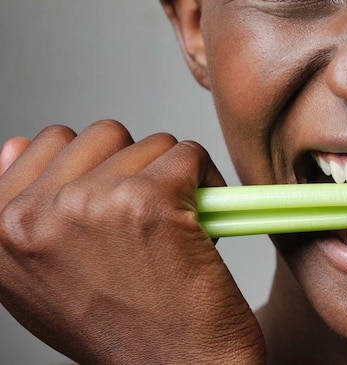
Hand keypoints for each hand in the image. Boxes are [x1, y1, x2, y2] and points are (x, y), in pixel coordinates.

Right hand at [0, 121, 264, 363]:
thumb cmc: (124, 330)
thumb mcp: (46, 278)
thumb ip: (27, 214)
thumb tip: (16, 145)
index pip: (45, 144)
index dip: (96, 168)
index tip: (115, 206)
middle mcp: (31, 216)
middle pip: (103, 135)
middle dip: (137, 168)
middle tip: (151, 221)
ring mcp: (87, 204)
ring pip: (151, 143)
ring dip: (175, 178)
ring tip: (174, 232)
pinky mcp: (146, 199)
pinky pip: (190, 154)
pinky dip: (209, 183)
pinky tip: (203, 227)